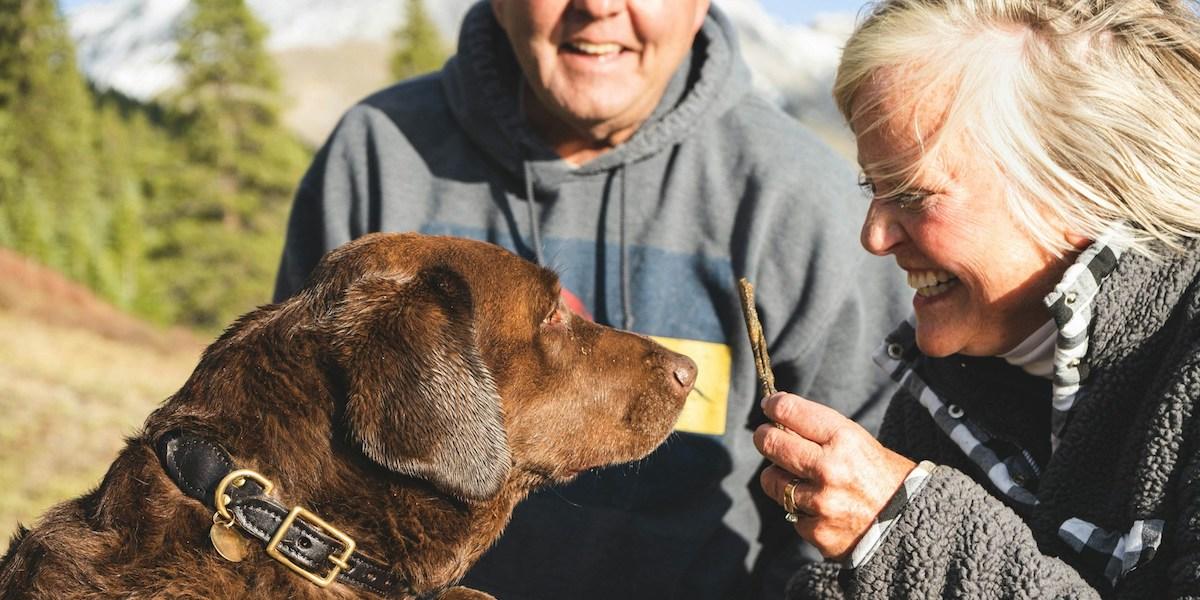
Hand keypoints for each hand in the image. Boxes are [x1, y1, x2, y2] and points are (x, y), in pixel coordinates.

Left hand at [754, 392, 915, 559]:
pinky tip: (820, 507)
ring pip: (772, 480)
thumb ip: (819, 431)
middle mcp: (829, 468)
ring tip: (801, 479)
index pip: (789, 410)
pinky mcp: (817, 530)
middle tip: (768, 437)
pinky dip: (800, 509)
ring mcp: (821, 502)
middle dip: (765, 437)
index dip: (773, 405)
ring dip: (780, 477)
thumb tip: (777, 419)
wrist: (911, 522)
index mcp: (843, 438)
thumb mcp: (858, 441)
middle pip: (770, 443)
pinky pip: (789, 512)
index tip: (770, 406)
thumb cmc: (881, 475)